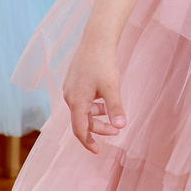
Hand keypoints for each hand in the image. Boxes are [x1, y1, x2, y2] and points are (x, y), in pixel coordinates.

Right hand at [63, 37, 127, 151]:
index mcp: (77, 101)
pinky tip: (104, 101)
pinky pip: (82, 101)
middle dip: (99, 128)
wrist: (96, 39)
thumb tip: (121, 127)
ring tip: (112, 114)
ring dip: (97, 117)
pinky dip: (93, 106)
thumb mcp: (112, 88)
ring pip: (82, 111)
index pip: (80, 129)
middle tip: (116, 130)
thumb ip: (115, 109)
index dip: (88, 142)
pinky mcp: (73, 82)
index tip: (98, 151)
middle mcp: (70, 97)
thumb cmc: (103, 63)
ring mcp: (70, 89)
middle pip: (82, 121)